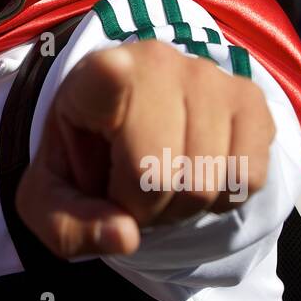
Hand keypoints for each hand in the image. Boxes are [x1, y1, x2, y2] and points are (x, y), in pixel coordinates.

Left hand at [16, 41, 274, 259]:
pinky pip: (247, 178)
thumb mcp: (51, 200)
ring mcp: (210, 77)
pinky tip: (199, 172)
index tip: (114, 70)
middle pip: (157, 175)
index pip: (107, 74)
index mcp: (94, 77)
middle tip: (129, 193)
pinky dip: (223, 197)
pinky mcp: (250, 98)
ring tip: (162, 183)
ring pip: (206, 184)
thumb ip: (69, 226)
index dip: (113, 77)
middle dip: (142, 208)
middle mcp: (156, 64)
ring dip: (183, 208)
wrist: (124, 133)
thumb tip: (125, 236)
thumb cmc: (84, 163)